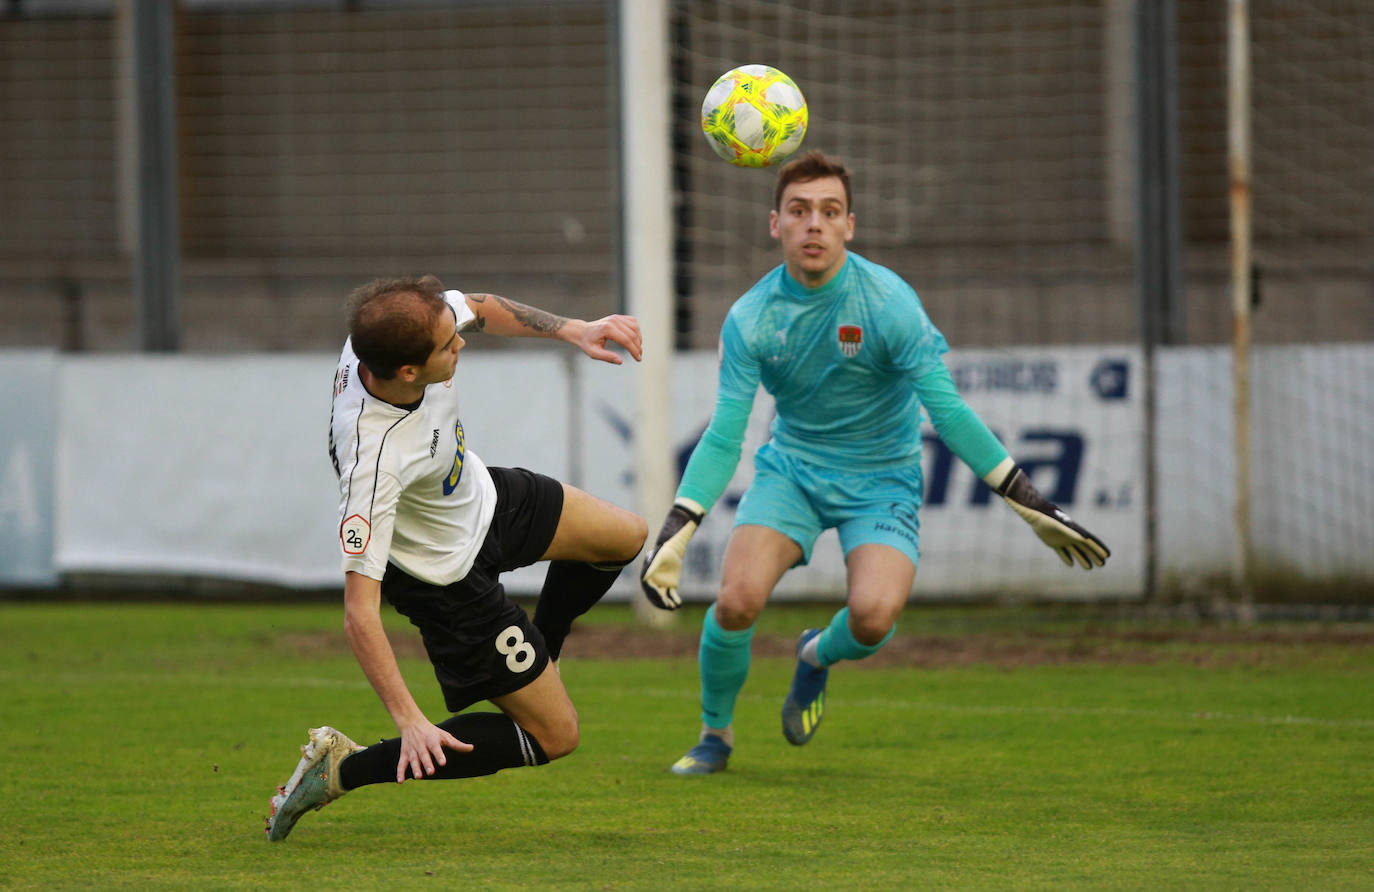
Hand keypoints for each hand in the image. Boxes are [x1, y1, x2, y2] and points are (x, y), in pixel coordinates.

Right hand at [396, 720, 472, 782]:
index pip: (436, 748)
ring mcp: (412, 750)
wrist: (412, 723)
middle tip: (431, 772)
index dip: (439, 755)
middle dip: (427, 763)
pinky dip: (400, 772)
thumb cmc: (433, 732)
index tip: (443, 762)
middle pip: (424, 755)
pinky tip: (401, 782)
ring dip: (415, 768)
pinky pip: (401, 764)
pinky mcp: (404, 754)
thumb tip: (472, 748)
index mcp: (432, 740)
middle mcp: (421, 745)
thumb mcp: (445, 736)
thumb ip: (457, 744)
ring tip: (418, 777)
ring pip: (413, 760)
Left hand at [574, 314, 641, 363]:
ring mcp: (616, 317)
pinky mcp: (618, 317)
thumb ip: (607, 357)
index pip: (626, 340)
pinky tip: (635, 339)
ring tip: (638, 350)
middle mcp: (613, 321)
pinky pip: (633, 322)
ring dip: (639, 339)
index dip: (634, 351)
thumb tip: (621, 361)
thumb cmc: (587, 343)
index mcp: (607, 329)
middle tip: (639, 357)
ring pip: (635, 327)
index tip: (638, 359)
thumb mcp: (594, 353)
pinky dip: (637, 331)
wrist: (582, 331)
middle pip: (632, 334)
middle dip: (638, 347)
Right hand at [640, 497, 705, 609]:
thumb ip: (652, 566)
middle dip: (661, 602)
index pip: (648, 588)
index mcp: (648, 575)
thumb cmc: (665, 550)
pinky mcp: (671, 585)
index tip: (660, 598)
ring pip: (663, 597)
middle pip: (655, 595)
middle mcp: (654, 581)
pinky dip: (675, 600)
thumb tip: (644, 578)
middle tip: (667, 606)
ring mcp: (662, 584)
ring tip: (674, 607)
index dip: (653, 595)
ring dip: (667, 603)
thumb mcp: (659, 557)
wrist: (674, 548)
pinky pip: (671, 595)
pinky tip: (679, 604)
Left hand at [995, 465, 1109, 568]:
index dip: (1099, 548)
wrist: (1035, 511)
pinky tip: (1071, 564)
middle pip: (1085, 547)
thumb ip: (1072, 531)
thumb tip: (1085, 539)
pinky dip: (1066, 558)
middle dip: (1094, 555)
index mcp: (1074, 531)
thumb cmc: (1048, 515)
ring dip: (1082, 559)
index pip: (1090, 540)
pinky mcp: (1053, 542)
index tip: (1107, 555)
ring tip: (1089, 568)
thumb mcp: (1060, 523)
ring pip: (1075, 551)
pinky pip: (1061, 552)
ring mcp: (1062, 539)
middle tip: (1103, 564)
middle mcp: (1070, 535)